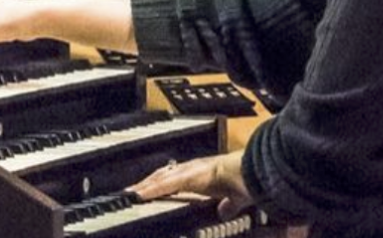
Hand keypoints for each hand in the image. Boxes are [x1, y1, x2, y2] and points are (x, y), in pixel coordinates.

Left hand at [129, 151, 252, 218]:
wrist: (252, 173)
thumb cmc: (245, 181)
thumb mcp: (234, 199)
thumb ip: (228, 206)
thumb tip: (224, 212)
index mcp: (200, 174)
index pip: (174, 178)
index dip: (159, 184)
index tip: (148, 192)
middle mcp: (192, 169)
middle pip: (162, 176)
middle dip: (146, 184)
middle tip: (130, 193)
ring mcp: (189, 171)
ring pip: (160, 179)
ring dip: (145, 187)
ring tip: (130, 194)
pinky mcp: (189, 176)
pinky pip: (166, 184)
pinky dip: (152, 190)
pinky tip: (141, 195)